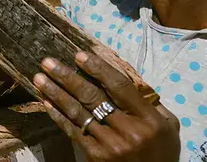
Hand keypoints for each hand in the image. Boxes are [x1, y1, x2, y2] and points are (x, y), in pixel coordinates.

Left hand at [34, 52, 179, 161]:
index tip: (79, 55)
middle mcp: (129, 131)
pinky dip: (58, 114)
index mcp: (149, 119)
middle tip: (47, 62)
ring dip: (55, 92)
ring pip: (77, 112)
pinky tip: (46, 101)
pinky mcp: (95, 156)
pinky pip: (72, 130)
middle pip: (92, 97)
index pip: (119, 86)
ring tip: (39, 78)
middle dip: (67, 77)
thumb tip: (121, 76)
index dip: (98, 69)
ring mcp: (110, 145)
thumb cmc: (161, 151)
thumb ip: (148, 102)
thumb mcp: (168, 126)